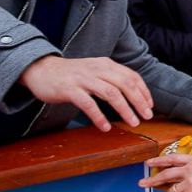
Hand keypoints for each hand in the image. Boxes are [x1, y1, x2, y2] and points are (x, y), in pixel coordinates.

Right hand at [19, 55, 153, 130]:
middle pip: (125, 83)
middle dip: (139, 101)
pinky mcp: (69, 89)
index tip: (150, 106)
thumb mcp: (94, 71)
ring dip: (125, 109)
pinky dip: (98, 116)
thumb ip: (111, 79)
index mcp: (105, 64)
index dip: (143, 91)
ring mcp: (83, 78)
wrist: (40, 69)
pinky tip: (105, 127)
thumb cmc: (71, 75)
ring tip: (133, 122)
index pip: (131, 76)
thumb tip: (132, 95)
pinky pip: (88, 103)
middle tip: (147, 116)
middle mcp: (97, 69)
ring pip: (110, 92)